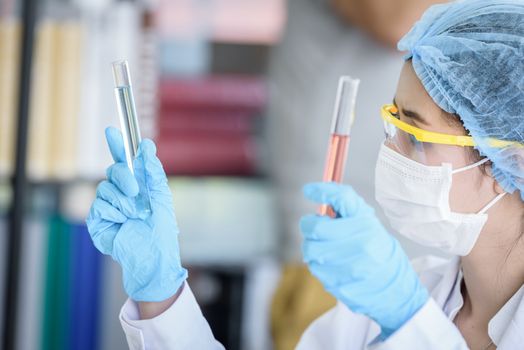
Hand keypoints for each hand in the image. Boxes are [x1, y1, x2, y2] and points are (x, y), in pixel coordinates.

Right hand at [86, 127, 186, 301]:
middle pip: (114, 170)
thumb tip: (146, 146)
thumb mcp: (161, 196)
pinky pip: (100, 204)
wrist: (153, 256)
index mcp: (138, 185)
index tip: (112, 131)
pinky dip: (114, 212)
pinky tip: (122, 224)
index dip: (117, 145)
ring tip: (135, 216)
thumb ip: (152, 171)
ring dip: (124, 201)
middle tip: (136, 191)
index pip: (124, 161)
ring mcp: (108, 205)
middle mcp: (121, 193)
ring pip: (106, 187)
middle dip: (125, 177)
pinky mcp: (97, 219)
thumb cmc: (161, 230)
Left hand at [300, 182, 428, 337]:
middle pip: (315, 226)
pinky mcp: (337, 282)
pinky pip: (314, 267)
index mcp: (367, 223)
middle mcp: (359, 242)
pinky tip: (332, 264)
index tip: (308, 190)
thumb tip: (317, 193)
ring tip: (326, 246)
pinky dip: (318, 263)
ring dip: (312, 245)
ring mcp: (348, 265)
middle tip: (315, 225)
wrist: (394, 290)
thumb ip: (346, 210)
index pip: (341, 197)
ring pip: (310, 248)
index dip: (322, 190)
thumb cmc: (378, 251)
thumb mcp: (369, 224)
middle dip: (309, 224)